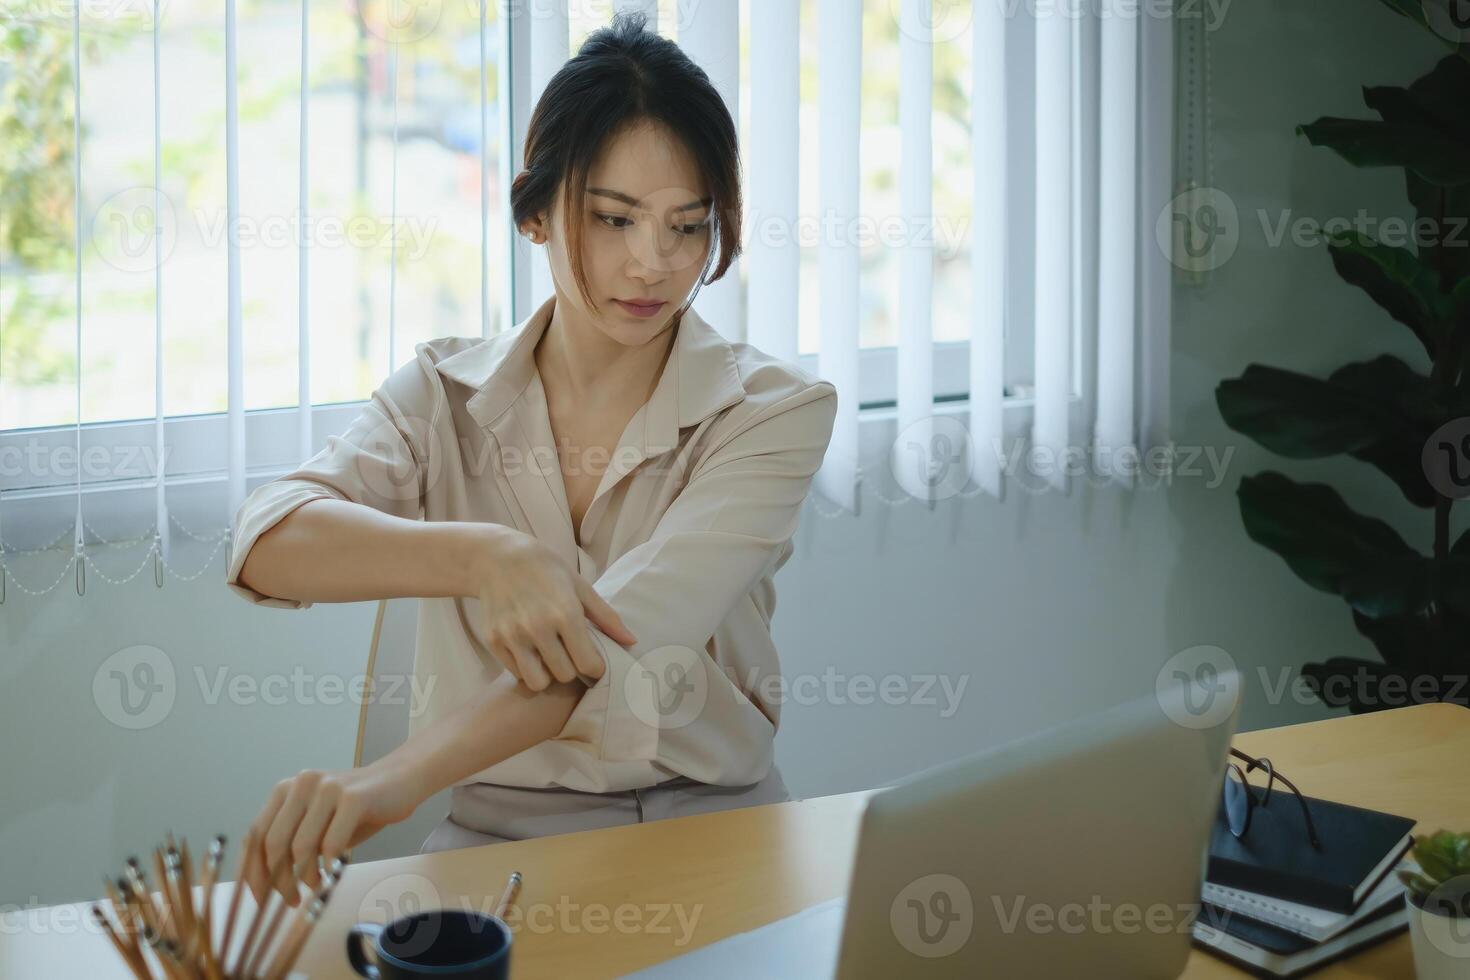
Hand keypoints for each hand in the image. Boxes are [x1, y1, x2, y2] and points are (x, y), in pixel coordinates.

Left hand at [243, 761, 421, 907]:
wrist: (401, 780)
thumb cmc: (356, 809)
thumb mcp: (317, 823)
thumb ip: (291, 842)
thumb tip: (266, 884)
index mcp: (285, 790)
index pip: (255, 835)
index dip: (252, 870)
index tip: (259, 898)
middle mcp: (301, 784)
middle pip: (274, 843)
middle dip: (279, 881)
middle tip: (292, 900)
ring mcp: (327, 788)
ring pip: (301, 847)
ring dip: (306, 876)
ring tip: (317, 885)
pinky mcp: (353, 798)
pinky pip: (332, 844)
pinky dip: (329, 866)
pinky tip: (333, 871)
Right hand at [467, 526, 635, 690]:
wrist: (498, 558)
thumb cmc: (546, 570)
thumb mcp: (580, 586)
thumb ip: (606, 617)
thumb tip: (632, 641)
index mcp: (565, 613)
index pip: (588, 665)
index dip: (594, 666)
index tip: (591, 659)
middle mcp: (538, 627)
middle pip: (565, 675)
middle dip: (571, 668)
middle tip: (568, 653)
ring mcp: (513, 636)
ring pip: (538, 682)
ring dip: (547, 674)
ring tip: (548, 656)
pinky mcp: (493, 641)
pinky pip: (516, 673)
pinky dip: (525, 667)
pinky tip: (529, 649)